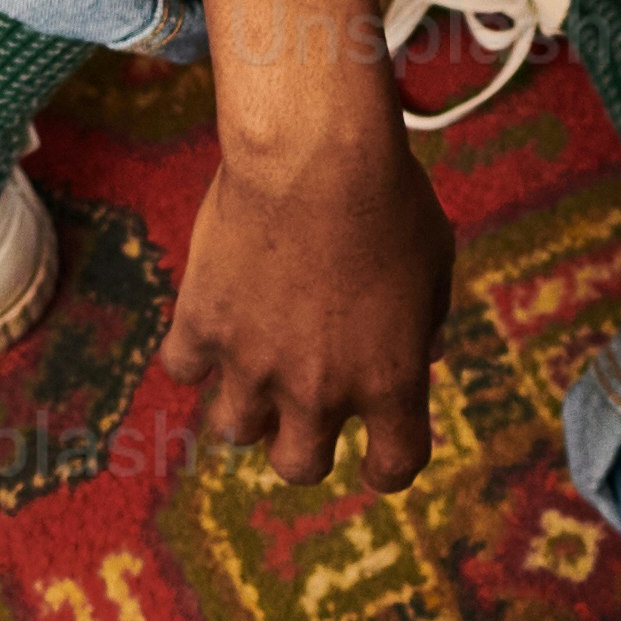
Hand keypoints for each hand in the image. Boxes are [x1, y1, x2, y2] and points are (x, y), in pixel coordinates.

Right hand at [151, 118, 452, 490]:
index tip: (376, 458)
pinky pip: (184, 368)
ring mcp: (255, 364)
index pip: (394, 465)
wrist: (313, 154)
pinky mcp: (203, 326)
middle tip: (301, 411)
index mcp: (391, 382)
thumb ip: (427, 321)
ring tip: (252, 368)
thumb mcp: (436, 262)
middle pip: (299, 466)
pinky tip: (209, 325)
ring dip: (245, 408)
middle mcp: (320, 391)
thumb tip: (423, 351)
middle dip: (301, 445)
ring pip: (234, 430)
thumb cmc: (388, 198)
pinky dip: (194, 353)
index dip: (387, 467)